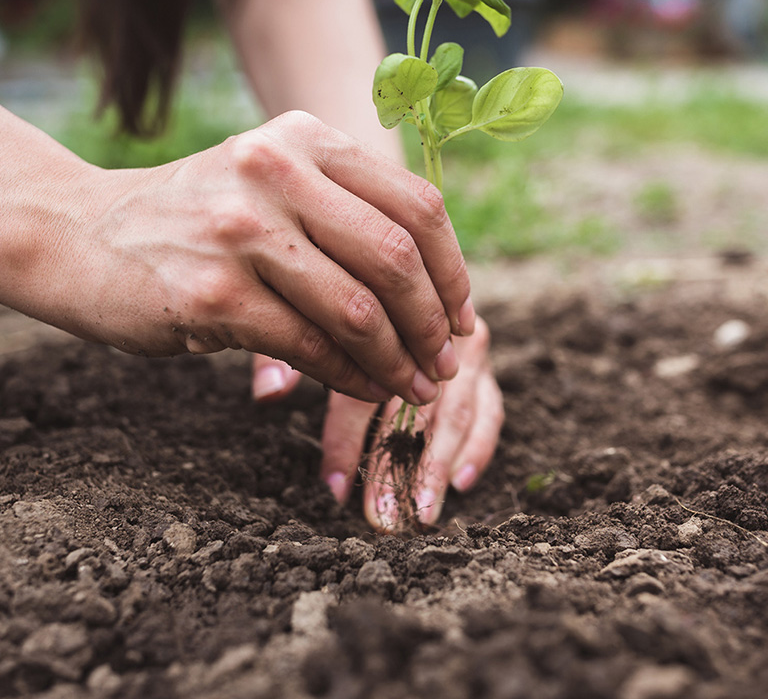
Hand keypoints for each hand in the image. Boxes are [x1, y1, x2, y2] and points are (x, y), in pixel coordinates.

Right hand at [55, 111, 473, 404]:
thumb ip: (346, 214)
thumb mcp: (272, 184)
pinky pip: (311, 346)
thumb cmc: (196, 218)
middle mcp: (278, 170)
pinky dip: (350, 377)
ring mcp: (243, 230)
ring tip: (416, 387)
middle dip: (434, 324)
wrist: (83, 234)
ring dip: (399, 361)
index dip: (453, 270)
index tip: (462, 315)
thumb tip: (434, 288)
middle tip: (446, 363)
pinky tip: (366, 389)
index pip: (417, 205)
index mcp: (306, 139)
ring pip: (359, 309)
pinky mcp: (214, 292)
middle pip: (397, 257)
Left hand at [253, 316, 503, 530]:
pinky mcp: (481, 358)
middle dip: (398, 464)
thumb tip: (268, 396)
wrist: (388, 263)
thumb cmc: (335, 301)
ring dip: (437, 464)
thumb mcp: (301, 317)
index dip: (348, 438)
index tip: (334, 486)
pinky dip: (479, 444)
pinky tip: (461, 482)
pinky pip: (489, 406)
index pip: (366, 383)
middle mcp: (429, 324)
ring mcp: (462, 340)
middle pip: (414, 402)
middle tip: (381, 515)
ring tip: (421, 511)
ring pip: (455, 410)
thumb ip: (282, 351)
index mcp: (382, 312)